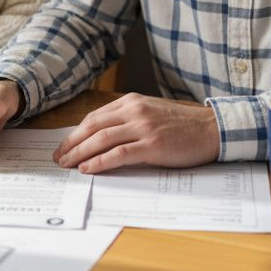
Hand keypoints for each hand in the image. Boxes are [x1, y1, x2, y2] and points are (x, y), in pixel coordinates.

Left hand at [53, 93, 219, 173]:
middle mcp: (134, 111)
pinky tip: (88, 169)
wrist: (212, 129)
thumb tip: (102, 138)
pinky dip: (99, 162)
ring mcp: (143, 127)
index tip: (65, 145)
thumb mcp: (152, 113)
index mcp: (132, 101)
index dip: (76, 132)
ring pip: (101, 139)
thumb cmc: (183, 125)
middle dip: (72, 143)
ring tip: (67, 165)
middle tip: (58, 158)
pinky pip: (118, 154)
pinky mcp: (152, 145)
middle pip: (93, 127)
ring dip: (80, 153)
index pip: (95, 117)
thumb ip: (129, 120)